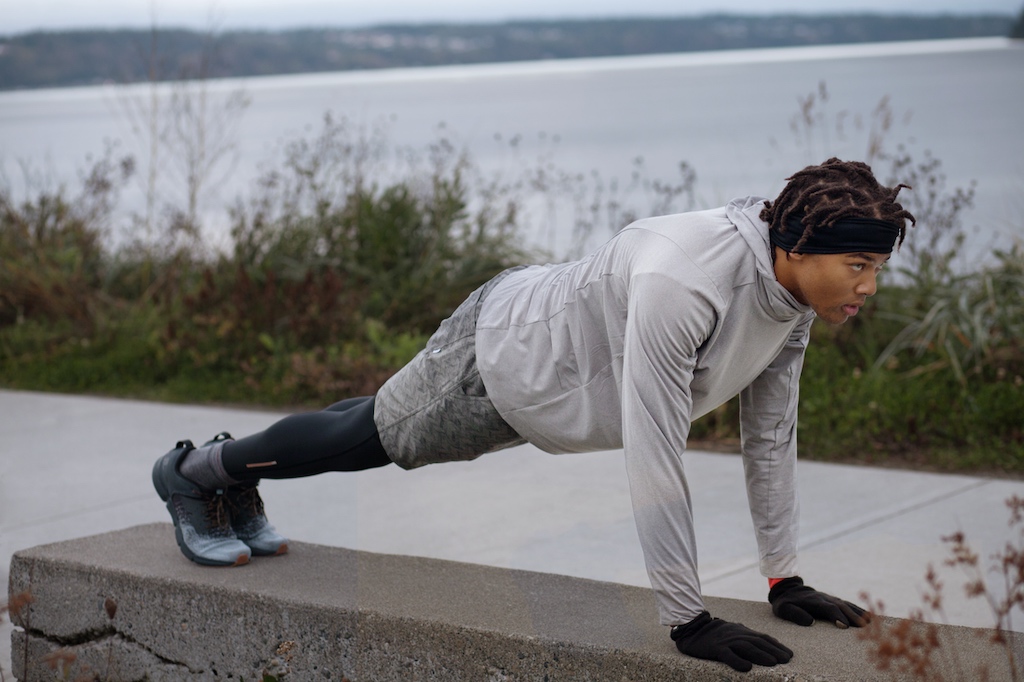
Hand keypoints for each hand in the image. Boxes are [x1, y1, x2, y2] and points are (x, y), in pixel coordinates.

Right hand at [670, 611, 793, 672]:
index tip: (789, 654)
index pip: (763, 638)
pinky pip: (727, 655)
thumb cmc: (714, 633)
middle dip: (774, 650)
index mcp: (741, 631)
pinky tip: (747, 667)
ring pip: (746, 647)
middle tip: (787, 659)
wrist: (692, 628)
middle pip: (758, 642)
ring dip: (761, 655)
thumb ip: (745, 637)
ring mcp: (726, 641)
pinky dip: (737, 661)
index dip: (777, 645)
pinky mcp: (715, 648)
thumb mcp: (732, 632)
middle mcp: (736, 635)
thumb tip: (762, 643)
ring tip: (773, 663)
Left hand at [768, 577, 870, 627]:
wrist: (788, 589)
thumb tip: (811, 622)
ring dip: (859, 613)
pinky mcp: (833, 600)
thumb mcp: (784, 609)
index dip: (837, 616)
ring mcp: (830, 598)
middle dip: (853, 617)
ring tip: (871, 624)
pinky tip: (868, 617)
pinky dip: (858, 610)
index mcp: (814, 601)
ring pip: (847, 605)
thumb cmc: (785, 603)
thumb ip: (795, 614)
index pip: (828, 608)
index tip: (845, 626)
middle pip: (841, 607)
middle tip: (865, 628)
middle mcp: (824, 598)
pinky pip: (848, 604)